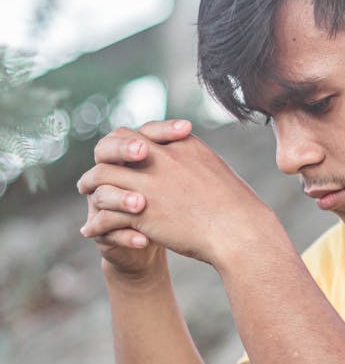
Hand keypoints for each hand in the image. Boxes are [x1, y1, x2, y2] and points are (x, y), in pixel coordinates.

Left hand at [78, 119, 269, 268]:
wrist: (240, 231)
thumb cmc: (238, 208)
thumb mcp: (216, 171)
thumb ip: (196, 162)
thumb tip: (193, 163)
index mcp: (181, 145)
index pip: (142, 132)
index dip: (128, 142)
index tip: (127, 155)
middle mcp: (160, 157)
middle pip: (114, 143)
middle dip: (103, 155)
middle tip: (98, 168)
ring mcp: (148, 183)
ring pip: (101, 174)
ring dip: (90, 184)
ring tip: (86, 193)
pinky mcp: (141, 211)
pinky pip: (105, 210)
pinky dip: (96, 221)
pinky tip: (91, 230)